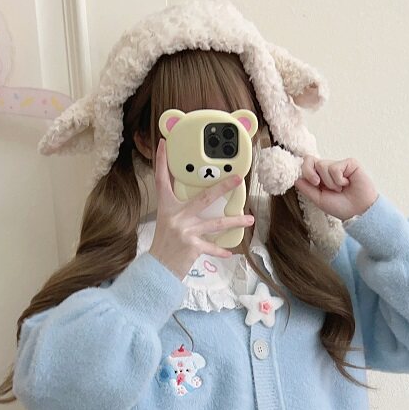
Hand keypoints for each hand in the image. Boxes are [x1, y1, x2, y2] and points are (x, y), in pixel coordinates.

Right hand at [148, 138, 254, 279]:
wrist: (158, 266)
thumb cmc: (164, 241)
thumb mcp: (167, 219)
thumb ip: (181, 207)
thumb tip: (199, 198)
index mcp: (167, 206)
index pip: (162, 179)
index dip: (162, 160)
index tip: (164, 144)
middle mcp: (177, 215)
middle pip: (204, 197)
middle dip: (223, 187)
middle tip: (238, 179)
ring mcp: (186, 231)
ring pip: (216, 224)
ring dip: (235, 222)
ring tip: (250, 219)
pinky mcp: (192, 247)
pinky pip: (211, 247)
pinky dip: (220, 251)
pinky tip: (230, 252)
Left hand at [293, 156, 378, 221]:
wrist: (359, 211)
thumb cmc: (341, 207)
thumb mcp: (319, 200)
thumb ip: (307, 189)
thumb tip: (296, 178)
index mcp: (320, 177)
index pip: (306, 164)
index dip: (305, 170)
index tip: (311, 183)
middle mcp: (328, 169)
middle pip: (310, 160)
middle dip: (311, 175)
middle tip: (319, 185)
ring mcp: (339, 165)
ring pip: (322, 165)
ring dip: (329, 182)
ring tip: (340, 188)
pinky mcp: (349, 163)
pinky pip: (335, 167)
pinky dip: (338, 179)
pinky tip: (347, 184)